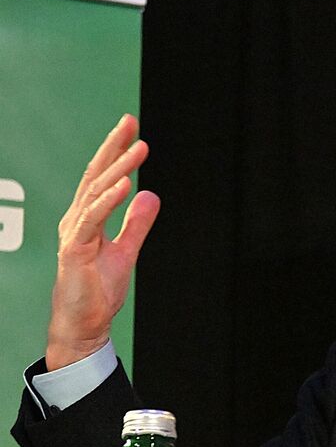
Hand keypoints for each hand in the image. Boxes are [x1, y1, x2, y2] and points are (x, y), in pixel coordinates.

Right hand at [46, 114, 159, 369]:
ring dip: (118, 168)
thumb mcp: (126, 251)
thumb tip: (150, 195)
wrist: (83, 324)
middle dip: (114, 147)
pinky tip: (125, 184)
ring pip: (96, 193)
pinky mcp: (75, 250)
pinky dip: (109, 201)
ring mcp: (74, 233)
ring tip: (138, 149)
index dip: (115, 150)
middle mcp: (77, 220)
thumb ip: (136, 224)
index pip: (101, 177)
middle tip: (130, 122)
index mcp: (87, 218)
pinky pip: (93, 220)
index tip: (131, 127)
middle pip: (96, 175)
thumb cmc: (97, 291)